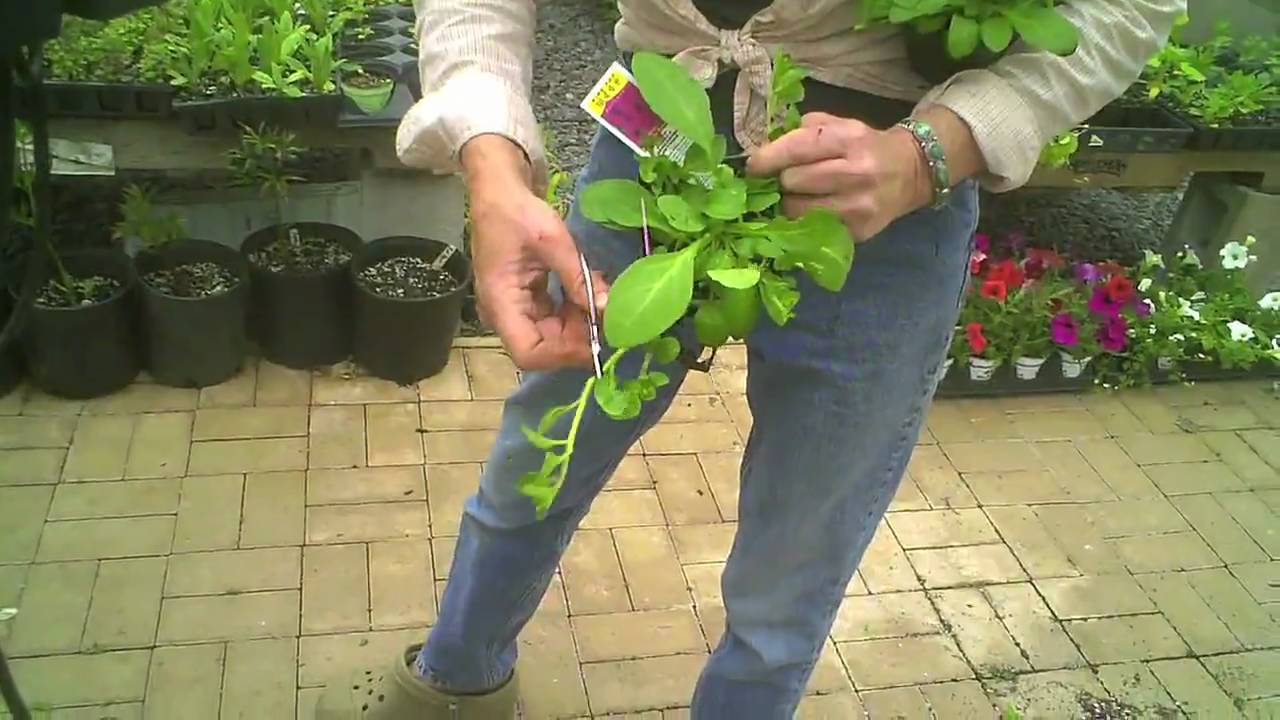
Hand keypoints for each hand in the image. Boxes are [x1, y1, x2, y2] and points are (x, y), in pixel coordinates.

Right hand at [463, 135, 608, 370]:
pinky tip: (590, 296)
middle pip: (542, 349)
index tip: (596, 340)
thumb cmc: (518, 212)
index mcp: (500, 302)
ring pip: (550, 337)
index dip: (563, 355)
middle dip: (577, 339)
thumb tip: (606, 309)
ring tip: (602, 303)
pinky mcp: (528, 301)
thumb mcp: (552, 240)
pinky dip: (574, 314)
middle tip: (608, 319)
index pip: (528, 352)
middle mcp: (503, 313)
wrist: (499, 192)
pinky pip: (552, 321)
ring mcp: (515, 309)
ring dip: (579, 327)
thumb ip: (578, 277)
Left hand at [745, 111, 933, 240]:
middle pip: (792, 181)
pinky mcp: (858, 231)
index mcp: (849, 139)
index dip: (768, 158)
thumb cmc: (865, 146)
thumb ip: (803, 131)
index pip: (798, 148)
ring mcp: (858, 206)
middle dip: (784, 179)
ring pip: (797, 210)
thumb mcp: (841, 125)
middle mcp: (857, 173)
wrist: (911, 172)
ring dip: (791, 202)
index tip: (754, 166)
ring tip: (802, 194)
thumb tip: (765, 148)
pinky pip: (812, 229)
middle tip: (789, 178)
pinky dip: (806, 220)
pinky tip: (816, 209)